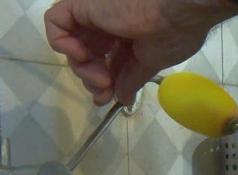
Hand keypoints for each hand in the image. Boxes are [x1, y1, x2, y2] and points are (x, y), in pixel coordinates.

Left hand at [45, 0, 237, 104]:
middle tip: (104, 88)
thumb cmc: (173, 36)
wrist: (178, 15)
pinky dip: (61, 43)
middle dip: (91, 78)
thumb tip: (123, 99)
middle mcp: (109, 25)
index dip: (102, 82)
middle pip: (86, 55)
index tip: (106, 98)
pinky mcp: (82, 7)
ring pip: (70, 44)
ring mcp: (94, 15)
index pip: (105, 61)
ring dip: (81, 67)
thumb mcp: (150, 63)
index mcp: (127, 36)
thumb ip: (132, 79)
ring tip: (99, 76)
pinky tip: (82, 55)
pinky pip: (55, 23)